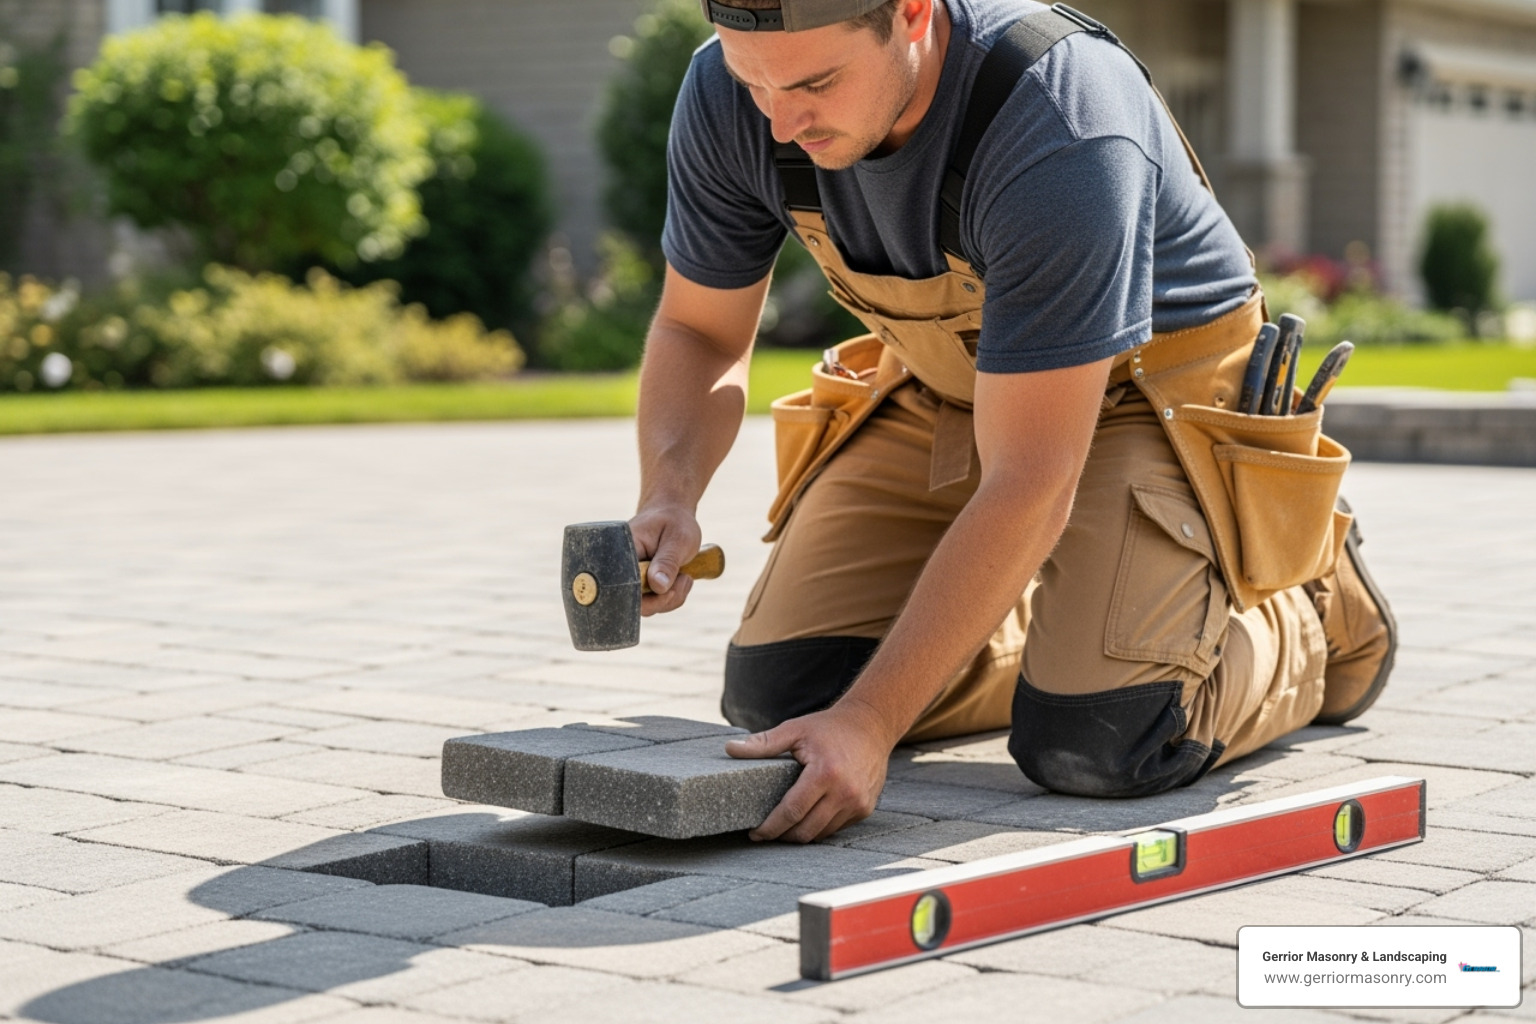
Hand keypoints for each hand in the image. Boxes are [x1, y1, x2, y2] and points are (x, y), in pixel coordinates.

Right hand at [629, 505, 700, 616]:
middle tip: (684, 579)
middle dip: (663, 600)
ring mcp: (632, 580)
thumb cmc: (675, 522)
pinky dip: (673, 596)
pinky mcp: (643, 587)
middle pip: (634, 602)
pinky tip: (682, 579)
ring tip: (685, 576)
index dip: (641, 597)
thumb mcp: (677, 539)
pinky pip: (656, 603)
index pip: (621, 584)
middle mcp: (621, 569)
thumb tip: (658, 587)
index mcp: (622, 552)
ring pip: (648, 606)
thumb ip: (667, 562)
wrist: (674, 515)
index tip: (666, 590)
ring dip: (672, 597)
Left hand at [726, 700, 892, 842]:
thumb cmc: (829, 727)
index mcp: (825, 773)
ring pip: (821, 834)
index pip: (792, 812)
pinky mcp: (865, 809)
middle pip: (805, 830)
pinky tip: (807, 818)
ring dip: (800, 834)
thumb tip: (729, 749)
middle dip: (782, 836)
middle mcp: (845, 793)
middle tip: (765, 832)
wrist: (871, 726)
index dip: (770, 827)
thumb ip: (763, 743)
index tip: (754, 833)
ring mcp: (858, 803)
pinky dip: (819, 827)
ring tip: (784, 827)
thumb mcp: (795, 730)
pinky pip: (836, 828)